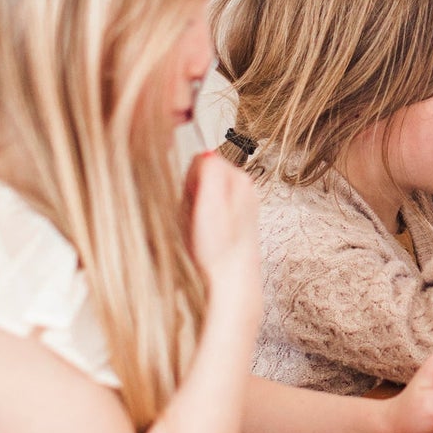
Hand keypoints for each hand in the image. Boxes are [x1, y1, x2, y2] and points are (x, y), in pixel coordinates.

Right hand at [187, 151, 260, 294]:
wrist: (230, 280)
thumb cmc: (217, 248)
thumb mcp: (207, 204)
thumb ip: (208, 172)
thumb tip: (205, 153)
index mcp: (238, 177)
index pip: (199, 162)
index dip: (188, 182)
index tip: (193, 201)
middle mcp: (244, 185)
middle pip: (203, 176)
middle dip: (193, 195)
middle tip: (197, 219)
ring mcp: (243, 201)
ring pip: (205, 193)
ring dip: (197, 209)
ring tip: (203, 229)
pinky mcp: (238, 217)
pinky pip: (211, 209)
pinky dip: (205, 220)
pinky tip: (210, 235)